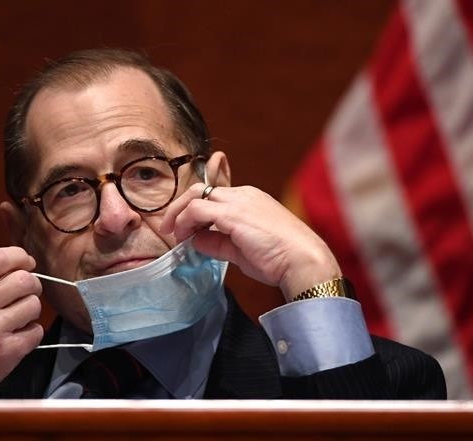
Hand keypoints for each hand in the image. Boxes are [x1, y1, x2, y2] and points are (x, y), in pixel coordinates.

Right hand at [0, 247, 42, 397]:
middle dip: (32, 285)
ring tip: (17, 319)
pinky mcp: (8, 351)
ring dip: (31, 311)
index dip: (20, 257)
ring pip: (35, 304)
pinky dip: (31, 334)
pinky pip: (36, 331)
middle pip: (25, 279)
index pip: (0, 257)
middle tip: (26, 294)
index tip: (27, 263)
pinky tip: (16, 338)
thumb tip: (18, 266)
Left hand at [160, 184, 340, 300]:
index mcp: (249, 199)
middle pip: (200, 189)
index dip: (194, 209)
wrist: (303, 261)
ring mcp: (238, 202)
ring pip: (195, 195)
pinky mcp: (232, 214)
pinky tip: (184, 238)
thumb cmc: (280, 259)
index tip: (185, 229)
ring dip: (179, 215)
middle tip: (169, 227)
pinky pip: (197, 210)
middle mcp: (243, 195)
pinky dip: (185, 222)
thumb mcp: (243, 250)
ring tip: (174, 236)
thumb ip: (218, 243)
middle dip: (179, 207)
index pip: (213, 195)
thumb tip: (196, 241)